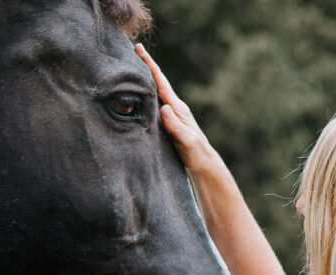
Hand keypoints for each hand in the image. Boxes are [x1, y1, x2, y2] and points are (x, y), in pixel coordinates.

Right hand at [135, 44, 224, 176]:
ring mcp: (172, 114)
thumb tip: (164, 108)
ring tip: (132, 67)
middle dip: (145, 66)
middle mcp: (174, 107)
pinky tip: (139, 94)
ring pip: (155, 92)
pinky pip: (155, 103)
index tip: (139, 49)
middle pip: (157, 82)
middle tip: (132, 50)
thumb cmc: (195, 154)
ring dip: (145, 79)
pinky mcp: (169, 122)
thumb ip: (175, 125)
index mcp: (177, 108)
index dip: (150, 65)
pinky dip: (146, 94)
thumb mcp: (186, 141)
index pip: (161, 82)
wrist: (204, 164)